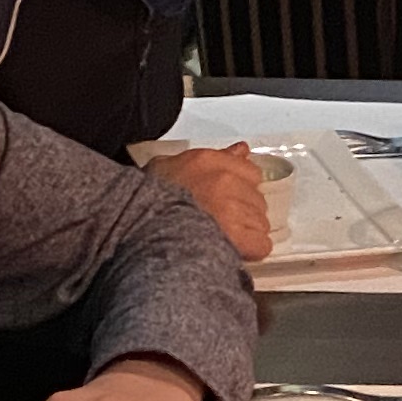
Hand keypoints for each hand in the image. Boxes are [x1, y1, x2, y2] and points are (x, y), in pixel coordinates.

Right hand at [144, 144, 273, 258]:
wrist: (140, 229)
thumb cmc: (145, 201)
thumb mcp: (167, 167)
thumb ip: (213, 157)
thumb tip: (242, 150)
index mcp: (208, 161)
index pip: (250, 172)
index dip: (242, 188)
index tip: (229, 199)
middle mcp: (226, 181)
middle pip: (256, 199)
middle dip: (243, 211)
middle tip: (220, 222)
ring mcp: (234, 208)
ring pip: (259, 223)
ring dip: (246, 231)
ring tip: (221, 238)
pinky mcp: (239, 237)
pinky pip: (261, 244)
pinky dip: (251, 250)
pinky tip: (233, 251)